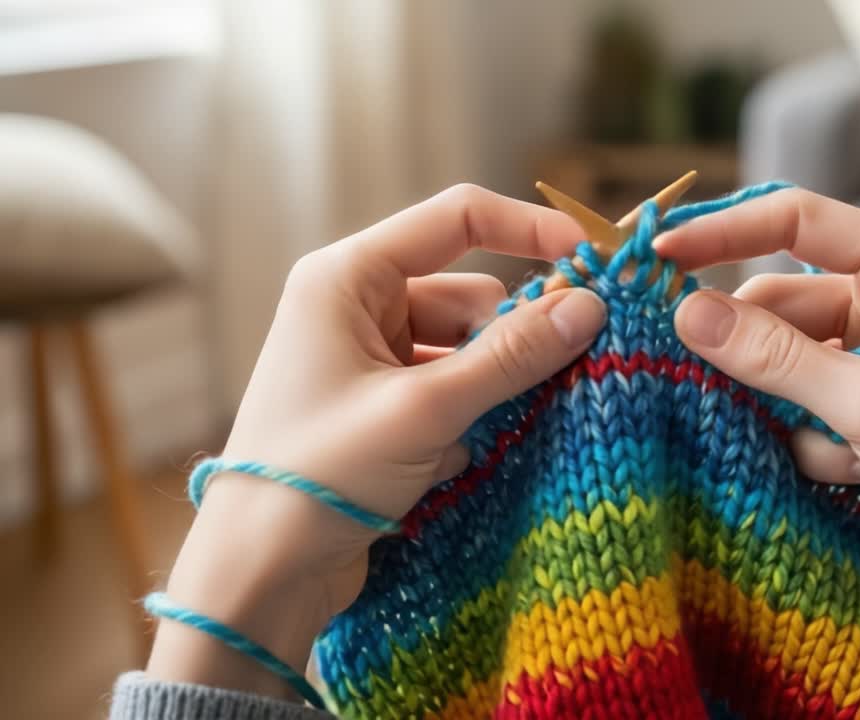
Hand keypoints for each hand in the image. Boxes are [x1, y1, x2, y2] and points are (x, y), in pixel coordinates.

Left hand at [147, 185, 605, 698]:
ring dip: (495, 385)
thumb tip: (590, 306)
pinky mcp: (382, 409)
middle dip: (513, 334)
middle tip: (560, 372)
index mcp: (348, 278)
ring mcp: (368, 361)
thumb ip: (511, 355)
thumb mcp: (424, 410)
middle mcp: (356, 308)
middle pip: (469, 294)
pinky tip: (457, 461)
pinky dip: (471, 419)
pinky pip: (452, 391)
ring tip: (495, 430)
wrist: (259, 574)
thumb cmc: (319, 474)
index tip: (591, 263)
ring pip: (467, 349)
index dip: (528, 231)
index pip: (456, 219)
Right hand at [654, 188, 859, 679]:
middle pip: (785, 304)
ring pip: (792, 363)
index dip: (724, 232)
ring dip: (794, 410)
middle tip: (706, 381)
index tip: (661, 256)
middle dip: (756, 353)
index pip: (798, 222)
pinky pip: (813, 405)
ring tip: (833, 447)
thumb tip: (687, 312)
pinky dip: (820, 441)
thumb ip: (774, 357)